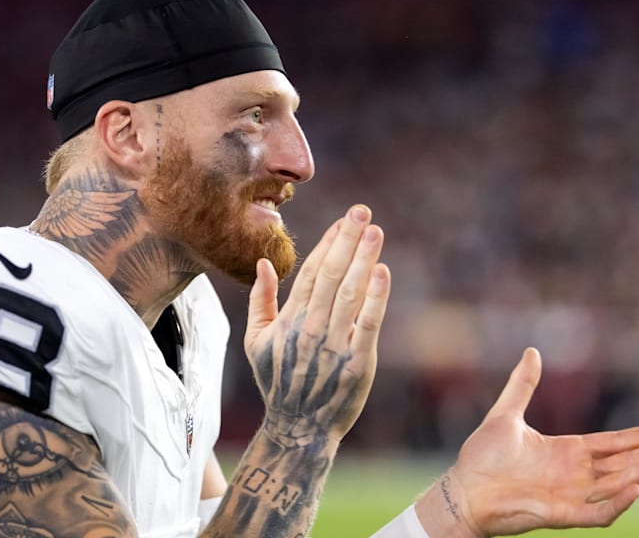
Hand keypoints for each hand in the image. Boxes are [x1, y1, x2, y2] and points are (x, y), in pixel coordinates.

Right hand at [243, 205, 391, 445]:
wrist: (298, 427)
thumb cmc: (278, 381)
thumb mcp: (256, 341)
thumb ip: (260, 301)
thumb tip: (263, 263)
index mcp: (288, 319)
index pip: (311, 272)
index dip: (328, 243)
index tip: (343, 220)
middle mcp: (311, 327)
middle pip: (332, 274)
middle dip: (347, 240)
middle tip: (362, 211)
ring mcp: (334, 344)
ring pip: (351, 293)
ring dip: (363, 258)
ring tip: (374, 230)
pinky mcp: (358, 362)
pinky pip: (368, 323)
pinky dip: (376, 297)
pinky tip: (382, 271)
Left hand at [436, 348, 638, 536]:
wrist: (462, 489)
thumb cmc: (481, 456)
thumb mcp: (505, 414)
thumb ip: (522, 385)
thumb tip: (531, 351)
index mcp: (566, 451)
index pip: (612, 444)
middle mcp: (574, 474)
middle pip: (624, 463)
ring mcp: (571, 495)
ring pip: (618, 485)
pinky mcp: (562, 515)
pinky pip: (598, 513)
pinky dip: (618, 503)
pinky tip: (635, 488)